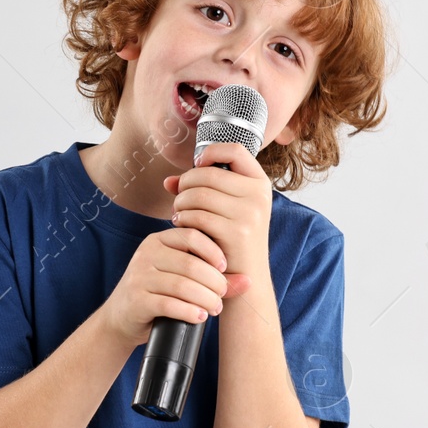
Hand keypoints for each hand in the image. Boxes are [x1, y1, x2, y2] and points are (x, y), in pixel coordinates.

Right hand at [98, 227, 251, 347]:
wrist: (121, 317)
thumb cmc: (158, 293)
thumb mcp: (182, 278)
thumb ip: (213, 276)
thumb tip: (248, 280)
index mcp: (158, 241)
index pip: (191, 235)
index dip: (213, 251)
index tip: (225, 267)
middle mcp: (146, 254)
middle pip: (190, 263)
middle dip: (213, 282)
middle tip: (222, 296)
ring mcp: (139, 277)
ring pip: (182, 285)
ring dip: (205, 299)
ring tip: (214, 308)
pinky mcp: (136, 300)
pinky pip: (168, 304)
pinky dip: (189, 312)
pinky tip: (199, 317)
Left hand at [162, 141, 272, 281]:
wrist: (247, 277)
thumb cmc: (230, 239)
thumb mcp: (224, 209)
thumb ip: (200, 190)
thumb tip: (167, 181)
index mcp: (259, 183)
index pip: (235, 150)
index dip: (211, 152)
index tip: (198, 165)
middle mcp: (258, 194)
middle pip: (208, 173)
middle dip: (185, 185)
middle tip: (178, 200)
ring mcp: (250, 213)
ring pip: (199, 194)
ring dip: (180, 203)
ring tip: (178, 213)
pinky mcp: (237, 232)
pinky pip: (197, 215)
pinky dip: (183, 219)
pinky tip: (181, 225)